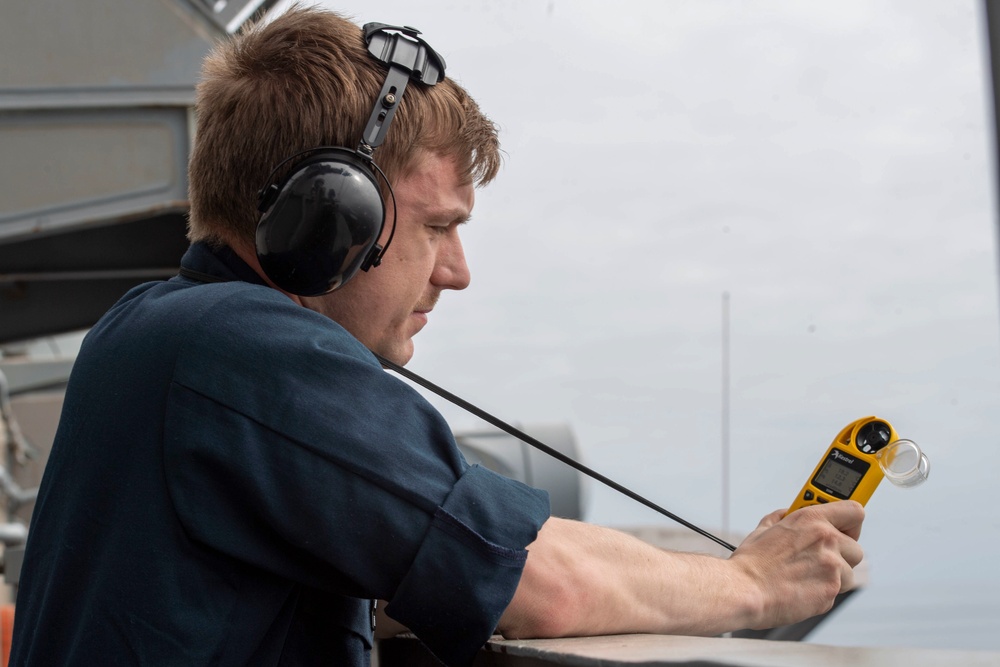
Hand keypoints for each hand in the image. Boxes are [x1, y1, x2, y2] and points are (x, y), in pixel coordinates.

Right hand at [729, 501, 864, 629]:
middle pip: (856, 548)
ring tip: (806, 577)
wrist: (744, 589)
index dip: (850, 523)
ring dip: (832, 577)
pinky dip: (822, 592)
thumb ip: (782, 518)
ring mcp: (832, 567)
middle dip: (841, 556)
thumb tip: (788, 514)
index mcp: (812, 519)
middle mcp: (827, 540)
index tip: (846, 528)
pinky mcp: (831, 591)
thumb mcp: (765, 528)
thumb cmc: (751, 562)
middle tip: (820, 560)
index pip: (855, 512)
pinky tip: (801, 589)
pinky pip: (836, 591)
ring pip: (848, 573)